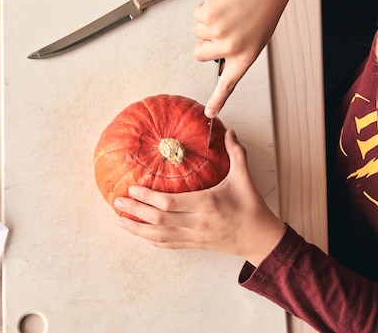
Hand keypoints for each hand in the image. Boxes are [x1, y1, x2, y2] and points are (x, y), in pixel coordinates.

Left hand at [115, 129, 285, 266]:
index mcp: (208, 204)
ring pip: (159, 236)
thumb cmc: (251, 207)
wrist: (259, 238)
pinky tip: (138, 233)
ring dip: (137, 228)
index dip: (149, 198)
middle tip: (117, 202)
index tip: (133, 189)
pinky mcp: (195, 245)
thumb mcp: (244, 178)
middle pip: (159, 220)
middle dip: (136, 211)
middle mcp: (198, 223)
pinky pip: (168, 244)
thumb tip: (229, 131)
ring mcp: (195, 237)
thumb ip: (236, 153)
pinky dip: (150, 239)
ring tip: (120, 220)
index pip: (171, 203)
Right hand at [193, 0, 296, 117]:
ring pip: (197, 32)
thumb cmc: (262, 10)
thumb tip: (215, 57)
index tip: (210, 114)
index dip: (218, 100)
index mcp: (245, 58)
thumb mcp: (255, 39)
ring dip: (207, 22)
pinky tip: (223, 3)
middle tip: (222, 28)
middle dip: (205, 42)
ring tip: (228, 13)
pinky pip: (197, 16)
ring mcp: (218, 33)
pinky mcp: (209, 16)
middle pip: (200, 54)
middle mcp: (230, 49)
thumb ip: (236, 52)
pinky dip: (206, 8)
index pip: (228, 85)